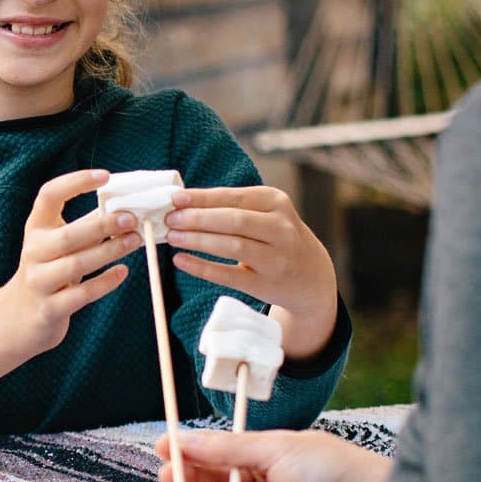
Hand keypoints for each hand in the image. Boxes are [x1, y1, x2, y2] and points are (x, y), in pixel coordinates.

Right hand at [0, 168, 145, 361]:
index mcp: (36, 228)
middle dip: (102, 226)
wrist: (20, 317)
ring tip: (135, 242)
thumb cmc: (49, 272)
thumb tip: (123, 206)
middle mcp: (33, 252)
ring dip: (108, 252)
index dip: (75, 182)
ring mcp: (39, 281)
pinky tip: (123, 272)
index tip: (105, 176)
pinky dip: (105, 282)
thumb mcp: (58, 245)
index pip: (49, 195)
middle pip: (68, 236)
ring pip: (75, 265)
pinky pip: (81, 295)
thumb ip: (85, 226)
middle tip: (131, 219)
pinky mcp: (50, 308)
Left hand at [167, 186, 338, 354]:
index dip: (202, 198)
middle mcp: (281, 228)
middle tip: (169, 220)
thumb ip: (230, 206)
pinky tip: (181, 261)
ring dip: (198, 241)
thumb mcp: (264, 213)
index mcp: (276, 202)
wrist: (311, 275)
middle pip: (233, 220)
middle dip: (198, 219)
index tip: (174, 199)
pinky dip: (202, 268)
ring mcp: (276, 258)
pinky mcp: (266, 284)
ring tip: (172, 237)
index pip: (233, 197)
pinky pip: (229, 276)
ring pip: (233, 246)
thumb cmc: (274, 236)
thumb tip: (181, 201)